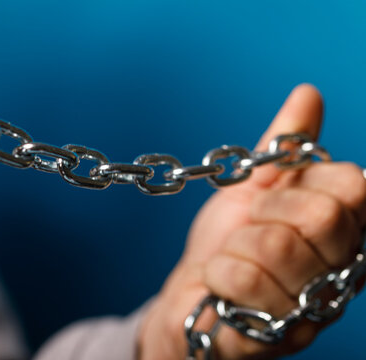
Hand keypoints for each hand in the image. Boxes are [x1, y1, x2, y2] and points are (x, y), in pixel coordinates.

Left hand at [138, 84, 365, 358]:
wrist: (193, 292)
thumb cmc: (227, 241)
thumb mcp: (254, 186)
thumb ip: (286, 148)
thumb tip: (307, 93)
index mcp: (344, 232)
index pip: (353, 187)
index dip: (300, 183)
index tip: (271, 198)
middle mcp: (340, 274)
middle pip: (320, 217)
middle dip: (265, 211)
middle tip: (249, 227)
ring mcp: (312, 311)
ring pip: (275, 247)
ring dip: (237, 245)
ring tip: (234, 258)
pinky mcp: (274, 338)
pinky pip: (242, 281)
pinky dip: (217, 273)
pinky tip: (219, 285)